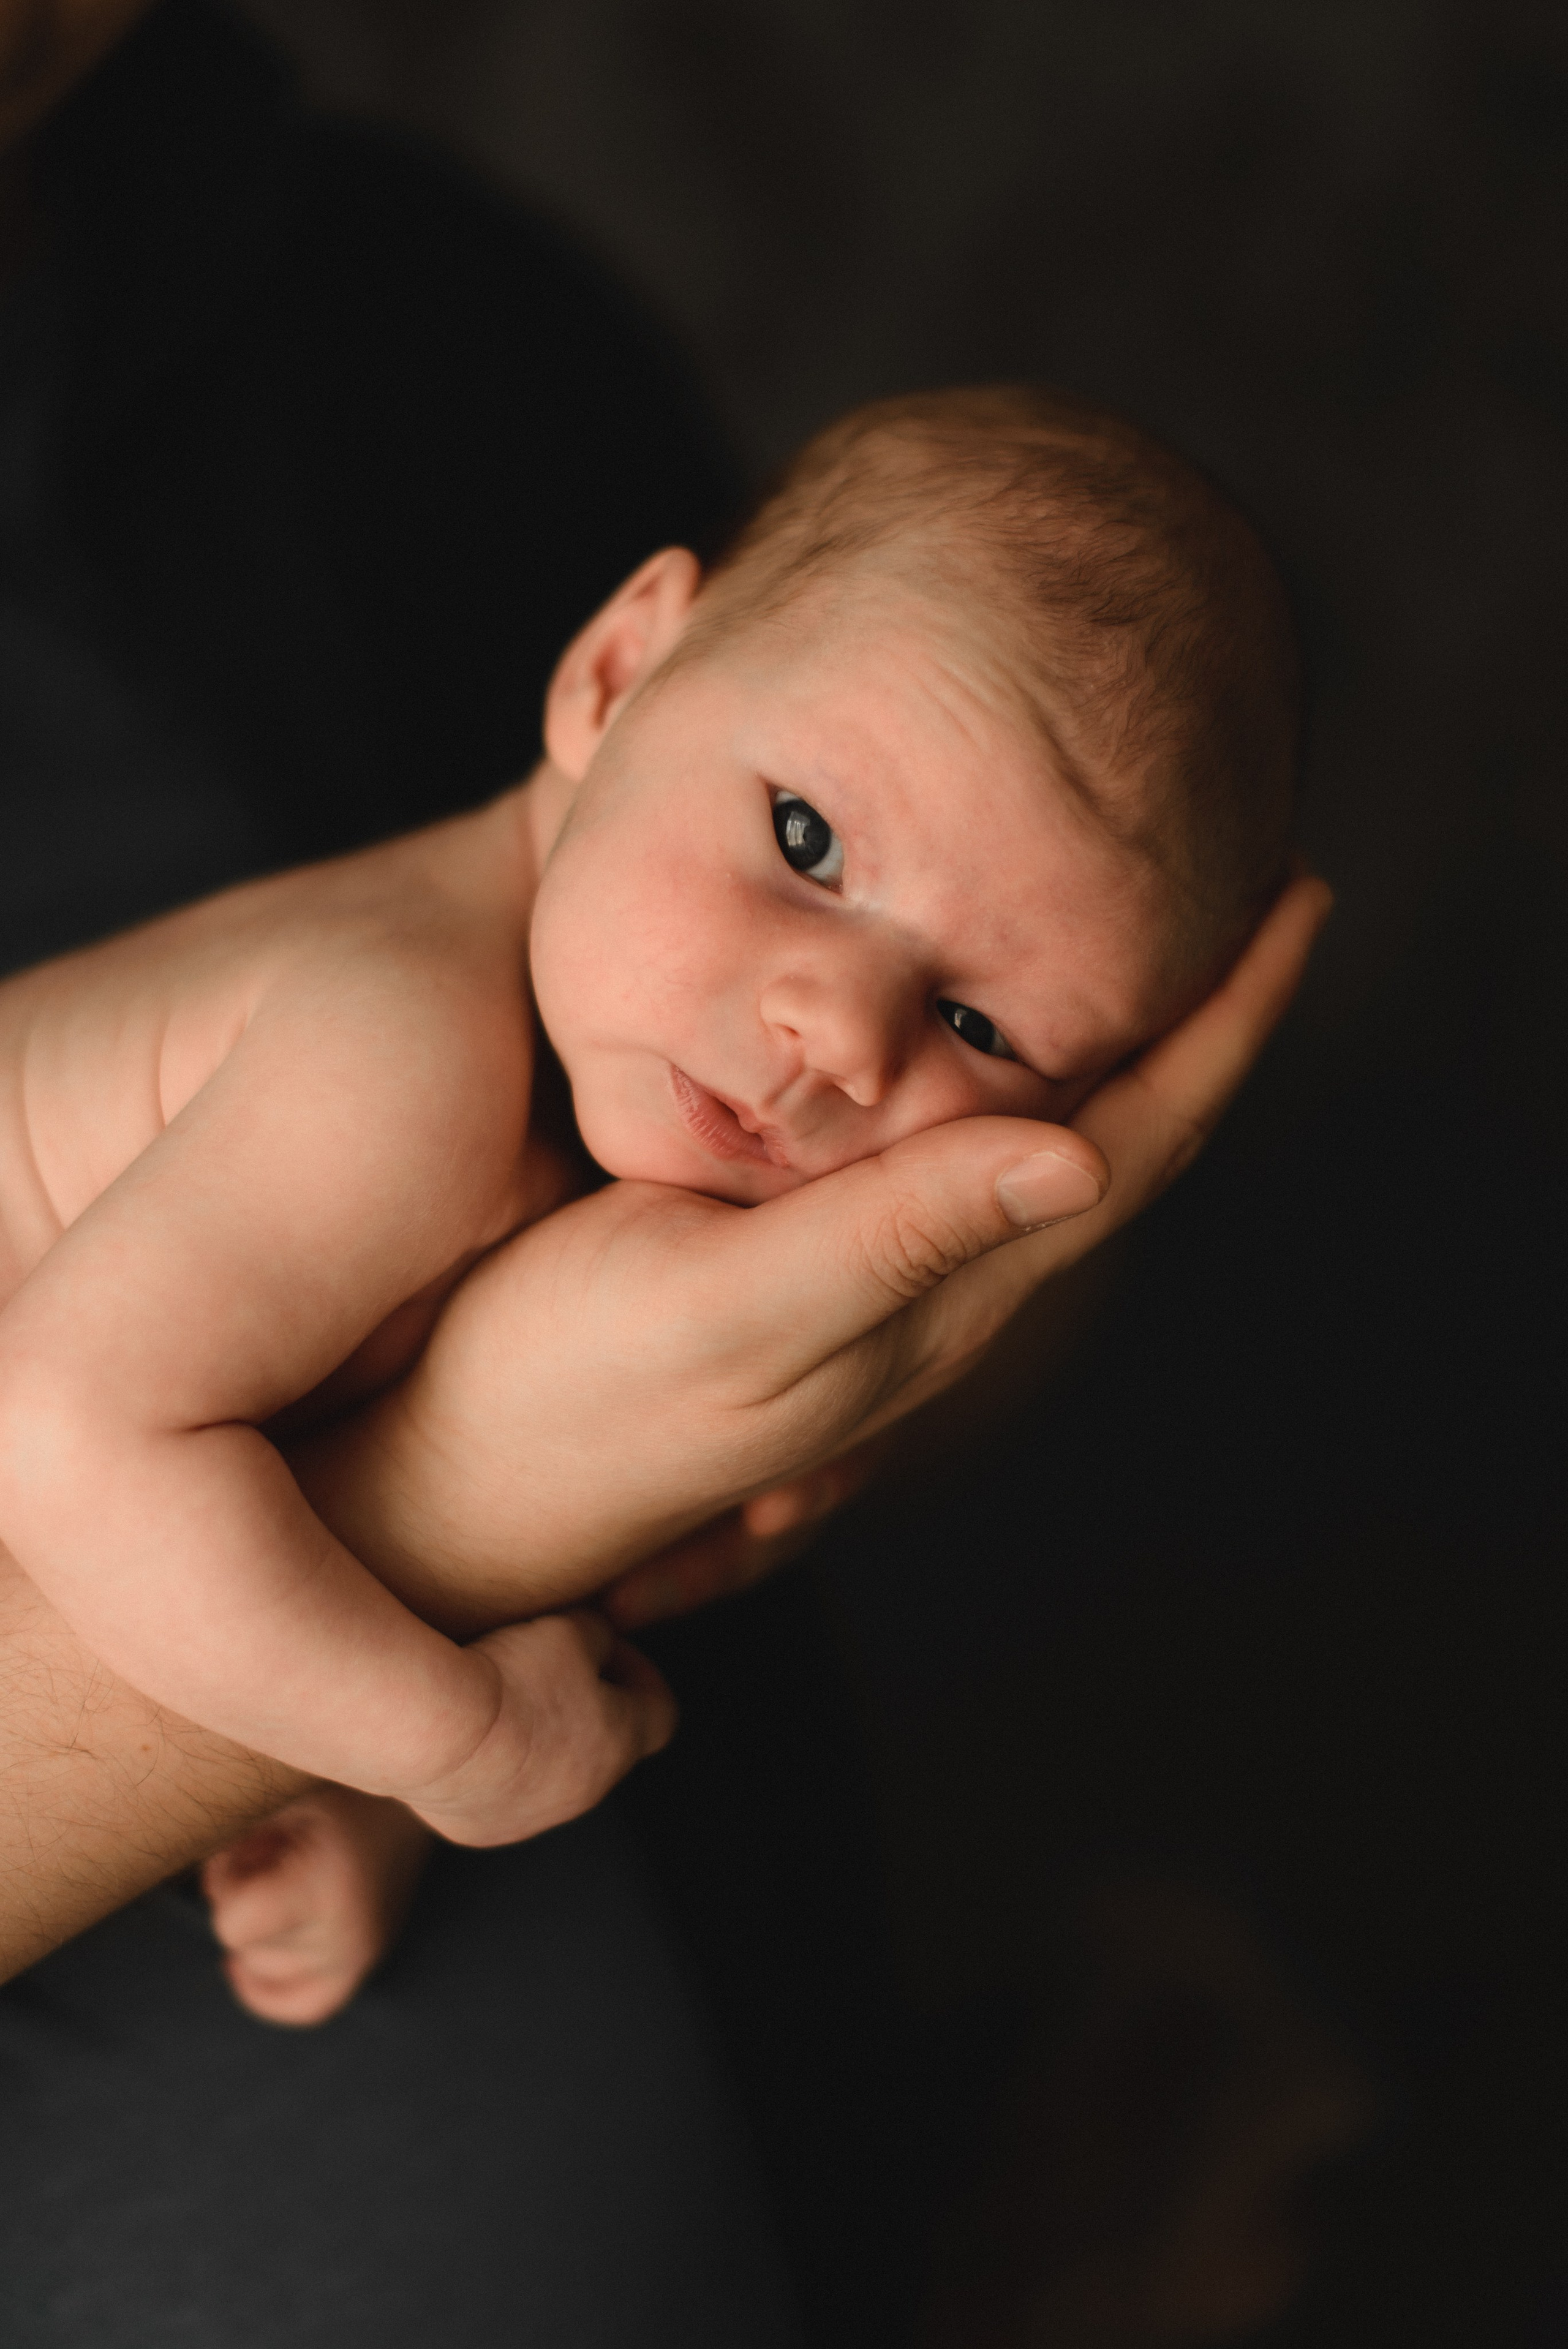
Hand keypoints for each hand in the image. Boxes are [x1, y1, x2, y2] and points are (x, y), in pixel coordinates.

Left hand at [201, 1785, 432, 2026]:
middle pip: (250, 1949)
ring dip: (257, 1933)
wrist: (423, 1784)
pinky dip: (268, 1993)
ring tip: (276, 1883)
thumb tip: (207, 1888)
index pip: (235, 1927)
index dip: (224, 1887)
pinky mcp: (368, 1957)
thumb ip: (237, 1846)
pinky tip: (242, 1967)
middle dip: (241, 1903)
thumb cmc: (343, 1784)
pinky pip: (306, 2007)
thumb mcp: (284, 1800)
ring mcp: (362, 1953)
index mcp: (326, 1887)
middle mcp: (347, 1933)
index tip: (241, 1849)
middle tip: (262, 1853)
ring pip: (269, 1973)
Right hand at [301, 878, 1328, 1632]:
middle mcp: (923, 1288)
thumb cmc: (563, 1396)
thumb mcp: (729, 1311)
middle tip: (1244, 877)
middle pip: (1107, 1136)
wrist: (442, 1483)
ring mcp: (857, 1275)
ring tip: (1137, 926)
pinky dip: (982, 1062)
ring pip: (1025, 1136)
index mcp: (934, 1293)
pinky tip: (960, 1018)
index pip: (1130, 1148)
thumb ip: (897, 1238)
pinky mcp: (783, 1252)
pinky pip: (931, 1142)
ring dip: (1100, 1037)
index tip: (1299, 904)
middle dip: (1192, 1016)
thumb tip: (1085, 1154)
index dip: (1224, 1032)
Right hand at [404, 1609, 677, 1846]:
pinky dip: (486, 1764)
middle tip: (545, 1665)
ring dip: (532, 1737)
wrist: (433, 1733)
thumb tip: (594, 1641)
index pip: (661, 1713)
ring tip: (496, 1698)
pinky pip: (494, 1793)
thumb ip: (596, 1633)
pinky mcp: (480, 1829)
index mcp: (618, 1744)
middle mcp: (582, 1794)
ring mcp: (530, 1818)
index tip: (608, 1647)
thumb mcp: (569, 1630)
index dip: (641, 1673)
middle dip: (581, 1702)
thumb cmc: (512, 1678)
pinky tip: (461, 1732)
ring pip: (546, 1774)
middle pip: (601, 1745)